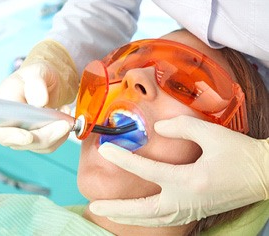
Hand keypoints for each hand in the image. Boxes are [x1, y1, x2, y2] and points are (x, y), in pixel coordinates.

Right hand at [0, 40, 78, 152]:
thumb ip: (36, 83)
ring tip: (65, 111)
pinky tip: (64, 117)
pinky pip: (49, 144)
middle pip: (22, 142)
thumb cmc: (39, 75)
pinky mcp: (36, 138)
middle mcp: (8, 124)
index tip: (28, 137)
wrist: (48, 81)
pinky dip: (61, 134)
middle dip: (46, 135)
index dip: (12, 136)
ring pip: (39, 146)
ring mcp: (22, 133)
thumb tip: (39, 102)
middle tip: (65, 123)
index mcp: (2, 106)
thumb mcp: (38, 71)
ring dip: (57, 133)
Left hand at [89, 116, 268, 225]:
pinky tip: (137, 214)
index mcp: (190, 180)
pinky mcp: (195, 212)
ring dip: (128, 218)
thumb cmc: (238, 152)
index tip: (105, 150)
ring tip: (108, 214)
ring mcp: (190, 210)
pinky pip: (164, 220)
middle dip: (117, 210)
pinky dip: (145, 219)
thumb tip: (158, 128)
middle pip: (144, 211)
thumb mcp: (210, 133)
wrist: (262, 174)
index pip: (147, 170)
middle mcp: (186, 201)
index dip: (123, 159)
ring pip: (153, 221)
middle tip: (94, 206)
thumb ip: (180, 127)